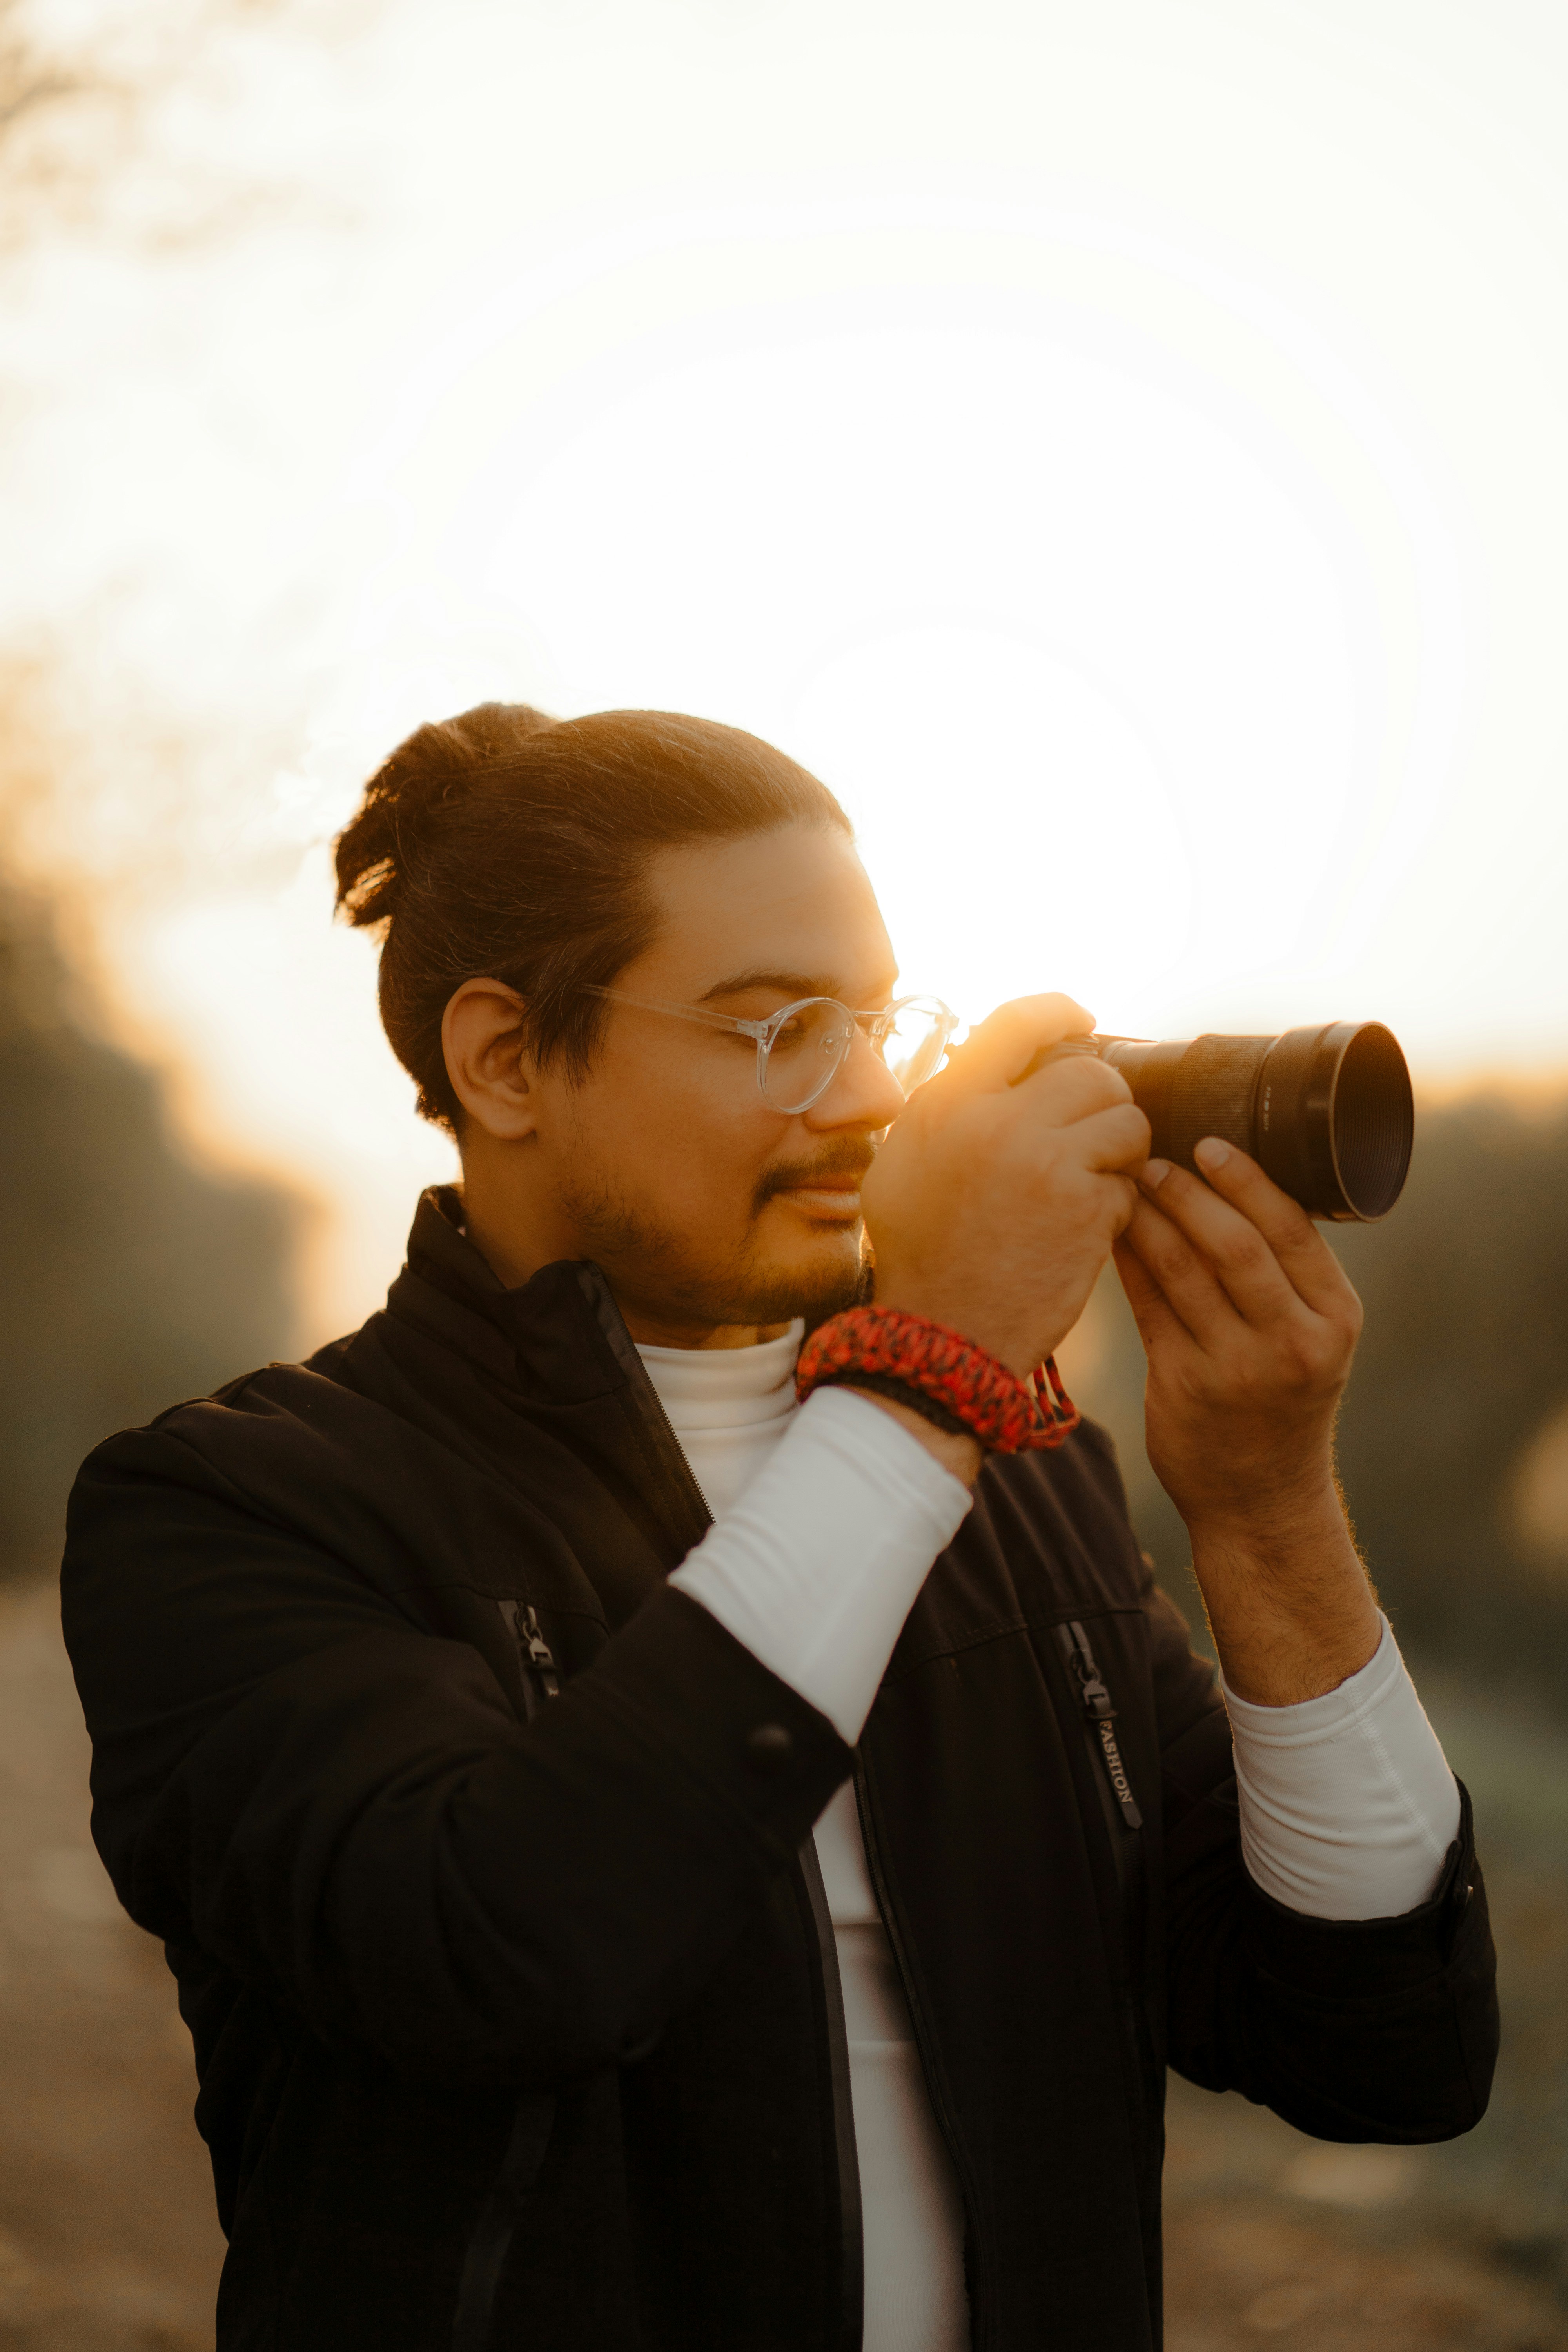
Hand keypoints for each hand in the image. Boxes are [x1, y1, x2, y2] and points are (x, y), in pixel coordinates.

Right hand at [861, 995, 1149, 1378]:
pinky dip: (1118, 1204)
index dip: (1059, 1011)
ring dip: (1120, 1151)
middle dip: (1101, 1103)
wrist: (943, 1336)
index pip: (1016, 1023)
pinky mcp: (1087, 1207)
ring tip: (1092, 1183)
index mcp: (947, 1104)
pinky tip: (1085, 1230)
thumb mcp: (900, 1167)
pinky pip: (1131, 1181)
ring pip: (1126, 1121)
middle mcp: (997, 1121)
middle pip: (1090, 1073)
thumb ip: (940, 1112)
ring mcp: (1047, 1162)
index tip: (1083, 1018)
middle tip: (1091, 1137)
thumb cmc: (919, 1257)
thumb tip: (980, 1070)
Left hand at [1114, 1137, 1378, 1703]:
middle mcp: (1293, 1341)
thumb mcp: (1308, 1338)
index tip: (1209, 1142)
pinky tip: (1111, 1229)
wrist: (1261, 1500)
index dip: (1247, 1178)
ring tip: (1127, 1180)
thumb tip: (1223, 1180)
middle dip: (1189, 1190)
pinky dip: (1129, 1260)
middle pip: (1234, 1243)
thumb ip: (1280, 1274)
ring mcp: (1238, 1368)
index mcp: (1334, 1317)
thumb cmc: (1283, 1402)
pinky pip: (1148, 1305)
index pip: (1291, 1228)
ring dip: (1149, 1217)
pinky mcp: (1185, 1387)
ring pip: (1183, 1269)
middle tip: (1152, 1153)